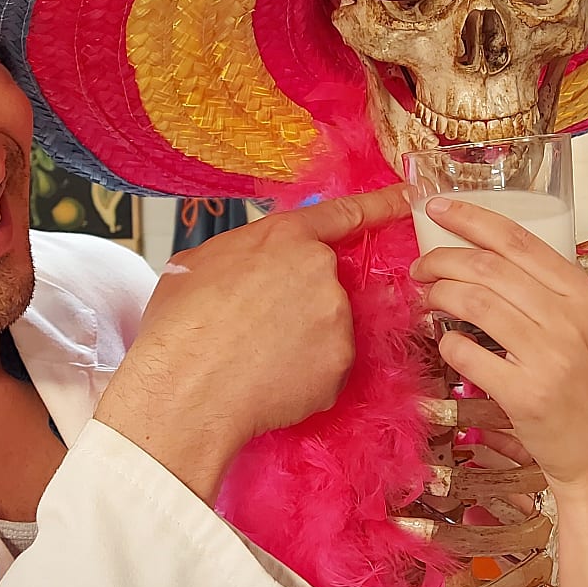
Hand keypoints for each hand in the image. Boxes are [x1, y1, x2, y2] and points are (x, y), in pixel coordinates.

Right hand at [93, 185, 409, 500]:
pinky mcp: (341, 364)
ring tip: (255, 357)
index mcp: (285, 239)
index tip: (406, 198)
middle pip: (324, 283)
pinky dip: (304, 375)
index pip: (343, 214)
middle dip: (297, 302)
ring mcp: (336, 319)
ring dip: (300, 340)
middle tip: (254, 327)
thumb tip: (249, 264)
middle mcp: (321, 272)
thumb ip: (244, 252)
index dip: (378, 205)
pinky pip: (326, 367)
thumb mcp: (200, 263)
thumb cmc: (181, 325)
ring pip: (326, 327)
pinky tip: (268, 380)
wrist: (188, 387)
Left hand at [412, 197, 587, 494]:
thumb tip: (497, 265)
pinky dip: (447, 343)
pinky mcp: (526, 394)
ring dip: (438, 296)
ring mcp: (549, 357)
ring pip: (473, 302)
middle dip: (442, 259)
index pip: (519, 241)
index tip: (436, 207)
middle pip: (488, 267)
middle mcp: (570, 319)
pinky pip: (467, 354)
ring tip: (426, 300)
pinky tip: (446, 344)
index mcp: (586, 296)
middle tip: (420, 267)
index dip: (472, 218)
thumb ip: (557, 297)